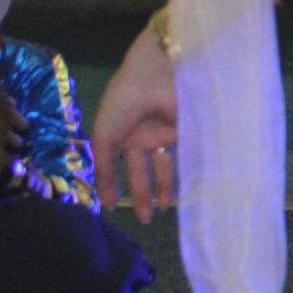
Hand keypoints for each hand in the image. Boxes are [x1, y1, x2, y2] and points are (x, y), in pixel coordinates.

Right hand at [92, 28, 178, 219]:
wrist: (158, 74)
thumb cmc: (125, 101)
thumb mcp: (105, 135)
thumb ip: (105, 167)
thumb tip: (104, 200)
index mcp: (121, 131)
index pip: (118, 164)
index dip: (115, 185)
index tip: (114, 209)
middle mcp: (144, 133)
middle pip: (144, 170)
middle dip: (144, 193)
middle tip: (146, 219)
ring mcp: (167, 133)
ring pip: (166, 166)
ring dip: (165, 187)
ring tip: (165, 208)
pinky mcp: (189, 132)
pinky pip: (186, 158)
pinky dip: (184, 175)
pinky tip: (183, 193)